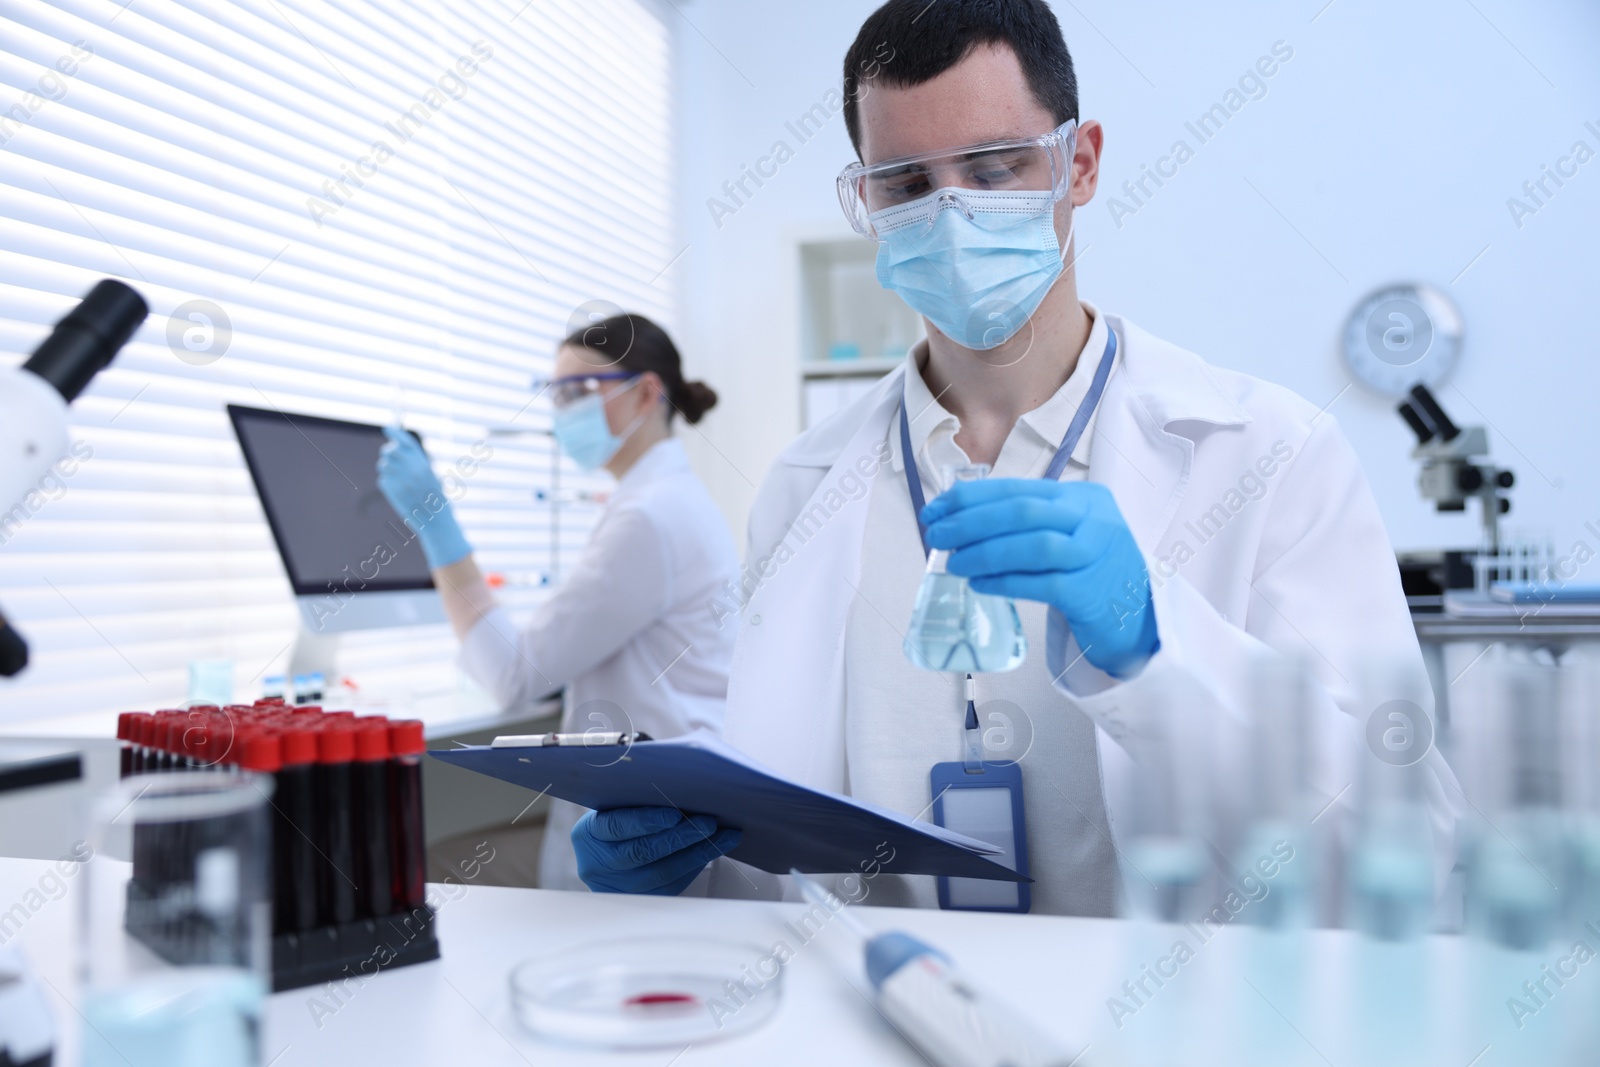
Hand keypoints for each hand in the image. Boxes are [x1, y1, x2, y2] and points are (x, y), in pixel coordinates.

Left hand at [376, 425, 471, 568]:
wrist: (434, 520)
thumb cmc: (434, 497)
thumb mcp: (430, 475)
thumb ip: (415, 461)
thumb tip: (396, 447)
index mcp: (423, 464)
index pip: (405, 442)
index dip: (395, 432)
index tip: (387, 428)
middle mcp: (411, 470)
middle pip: (390, 450)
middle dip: (388, 452)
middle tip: (390, 456)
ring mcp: (400, 480)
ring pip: (383, 465)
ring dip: (387, 469)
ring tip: (399, 480)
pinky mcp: (391, 490)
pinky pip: (383, 479)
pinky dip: (388, 483)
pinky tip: (398, 492)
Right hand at [572, 806, 741, 894]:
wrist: (605, 856)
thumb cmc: (617, 820)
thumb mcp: (615, 807)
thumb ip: (636, 800)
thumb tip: (682, 787)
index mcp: (588, 835)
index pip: (616, 826)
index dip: (646, 821)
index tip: (674, 814)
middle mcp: (599, 864)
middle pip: (642, 852)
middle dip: (680, 836)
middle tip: (708, 822)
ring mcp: (619, 886)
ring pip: (662, 872)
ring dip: (697, 852)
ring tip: (721, 836)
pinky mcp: (641, 899)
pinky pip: (672, 884)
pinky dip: (695, 864)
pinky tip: (712, 849)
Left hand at [922, 479, 1158, 676]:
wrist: (1140, 617)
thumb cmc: (1091, 573)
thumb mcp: (1069, 534)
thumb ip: (1027, 524)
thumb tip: (958, 522)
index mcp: (1083, 498)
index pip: (1018, 489)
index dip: (970, 498)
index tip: (935, 510)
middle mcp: (1094, 520)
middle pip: (1023, 512)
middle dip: (970, 522)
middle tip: (936, 536)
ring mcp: (1096, 555)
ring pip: (1033, 545)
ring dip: (984, 553)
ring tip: (954, 563)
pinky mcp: (1092, 592)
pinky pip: (1042, 584)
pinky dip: (1005, 582)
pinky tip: (980, 585)